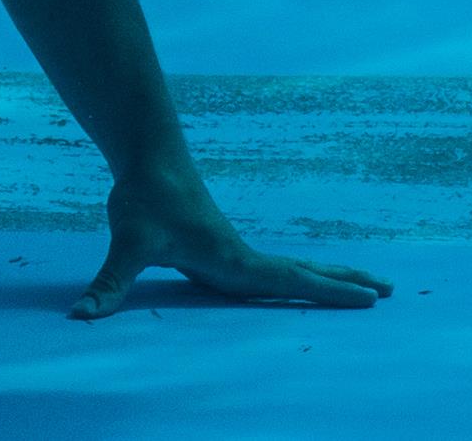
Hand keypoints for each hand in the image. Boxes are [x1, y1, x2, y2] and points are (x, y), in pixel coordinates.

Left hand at [68, 168, 389, 321]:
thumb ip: (108, 283)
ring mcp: (235, 251)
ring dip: (328, 275)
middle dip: (343, 283)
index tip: (368, 298)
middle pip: (303, 271)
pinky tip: (303, 281)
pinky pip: (272, 267)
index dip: (328, 291)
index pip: (290, 280)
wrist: (146, 156)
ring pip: (291, 267)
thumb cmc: (141, 199)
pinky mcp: (222, 248)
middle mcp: (242, 255)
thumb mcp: (126, 243)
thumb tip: (83, 315)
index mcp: (232, 260)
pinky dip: (299, 275)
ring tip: (366, 284)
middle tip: (388, 292)